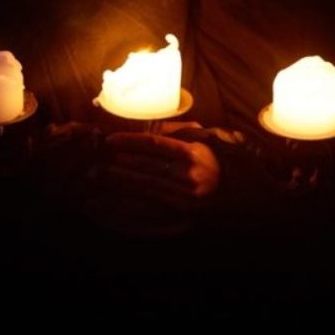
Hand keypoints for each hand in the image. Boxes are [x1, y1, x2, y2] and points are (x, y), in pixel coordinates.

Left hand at [102, 127, 220, 211]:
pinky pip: (152, 203)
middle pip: (146, 166)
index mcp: (191, 153)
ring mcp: (185, 195)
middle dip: (121, 162)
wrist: (233, 189)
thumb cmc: (211, 158)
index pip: (153, 144)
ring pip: (146, 186)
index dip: (129, 141)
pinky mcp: (182, 210)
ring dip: (122, 181)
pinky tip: (119, 194)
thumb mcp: (198, 139)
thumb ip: (174, 131)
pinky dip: (134, 197)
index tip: (111, 140)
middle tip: (101, 160)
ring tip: (106, 175)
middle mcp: (188, 174)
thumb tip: (145, 124)